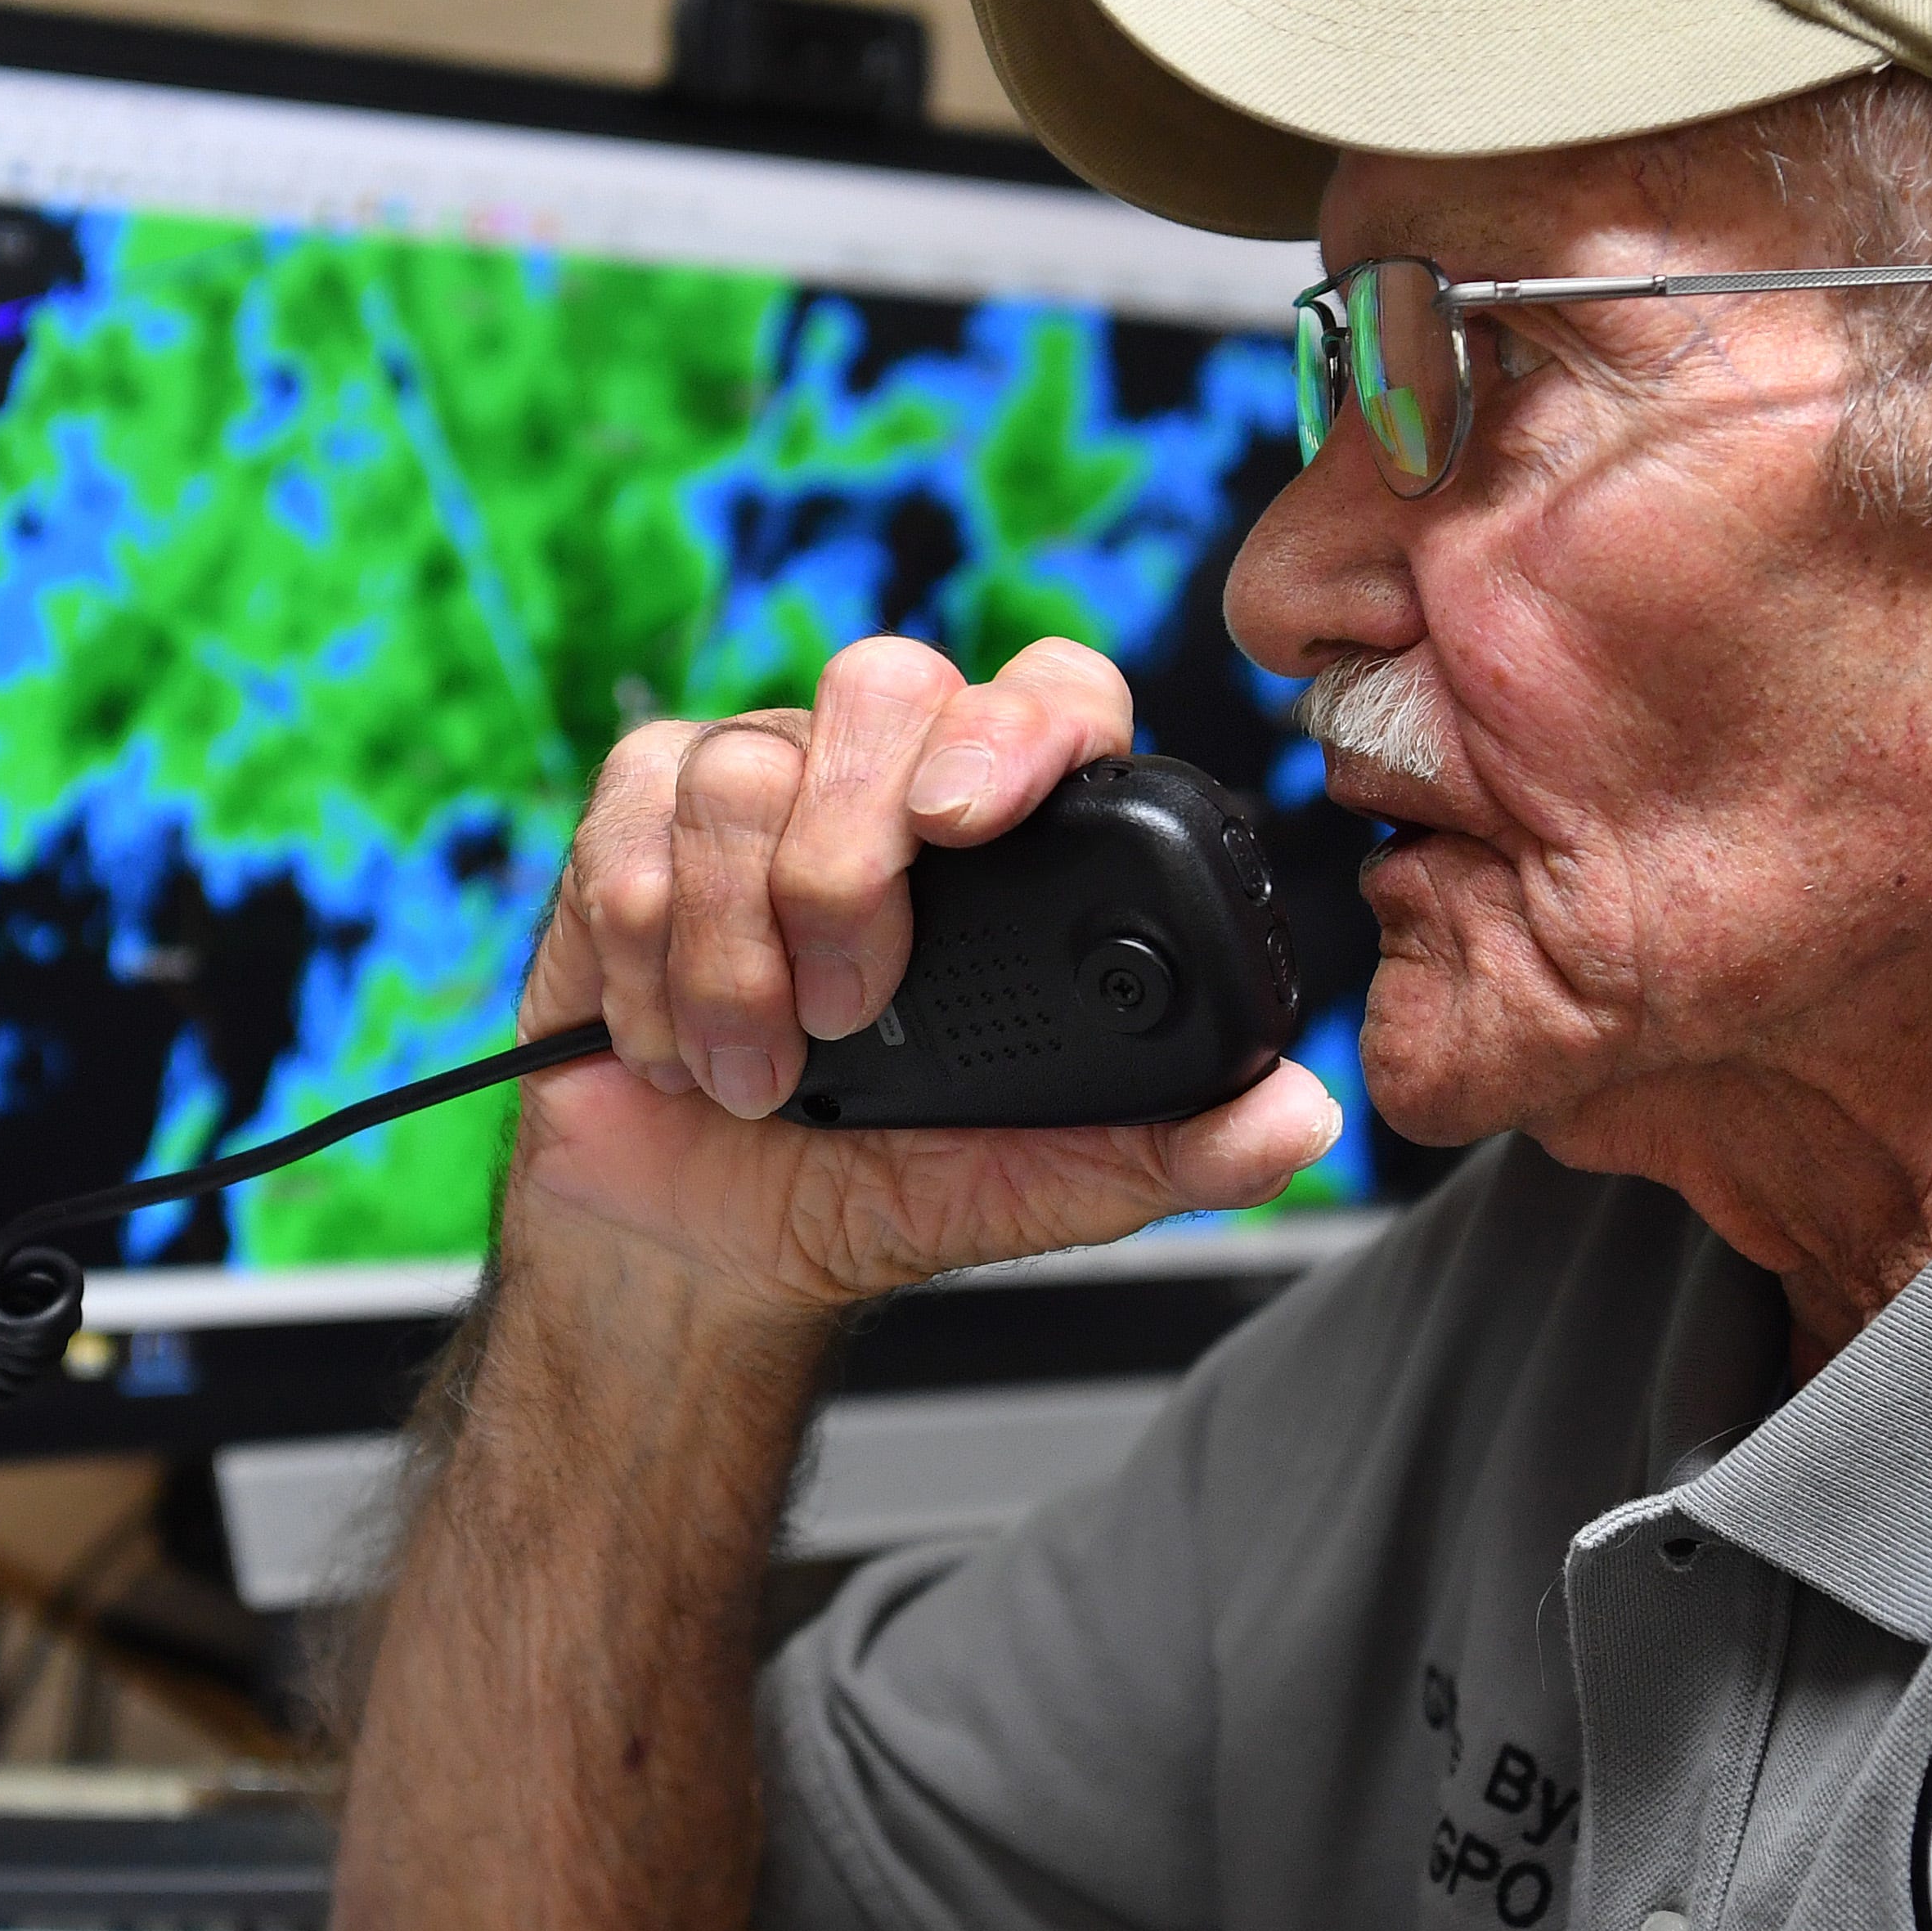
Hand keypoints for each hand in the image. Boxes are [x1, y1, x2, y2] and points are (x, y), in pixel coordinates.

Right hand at [512, 634, 1342, 1310]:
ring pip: (744, 769)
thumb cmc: (874, 1187)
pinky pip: (634, 821)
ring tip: (761, 1075)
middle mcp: (891, 778)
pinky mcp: (638, 814)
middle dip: (850, 854)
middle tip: (845, 1010)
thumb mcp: (1032, 1187)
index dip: (1016, 727)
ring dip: (739, 952)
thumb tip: (1298, 1114)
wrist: (704, 1244)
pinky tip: (677, 1045)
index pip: (1050, 694)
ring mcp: (761, 780)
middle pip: (885, 686)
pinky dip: (651, 958)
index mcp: (1016, 838)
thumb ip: (1164, 1149)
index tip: (967, 823)